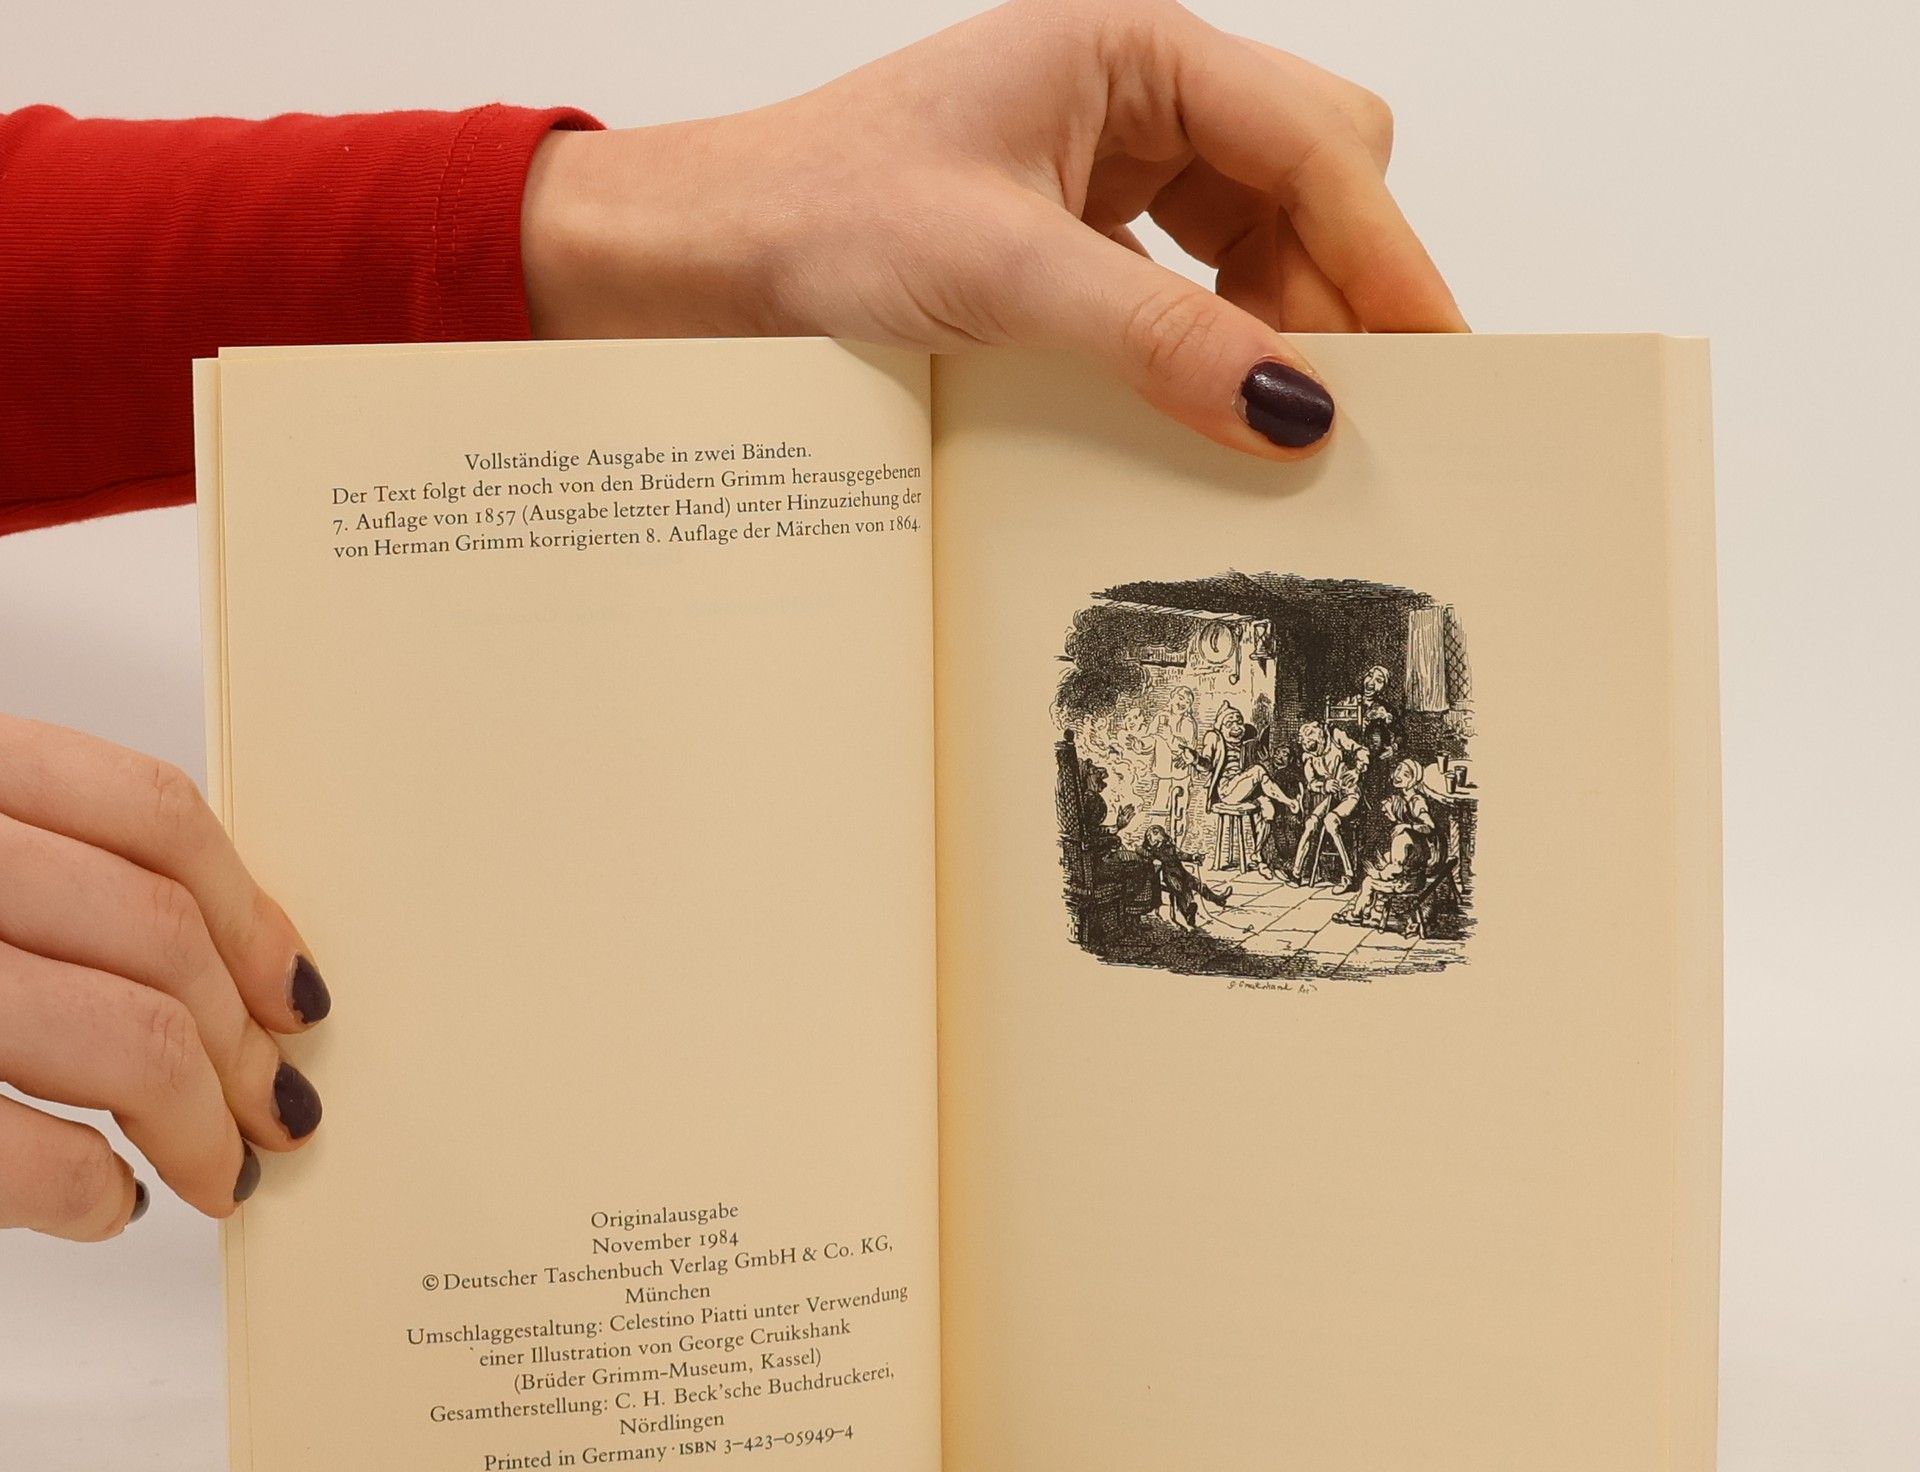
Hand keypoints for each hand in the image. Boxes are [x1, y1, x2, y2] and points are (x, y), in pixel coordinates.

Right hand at [0, 715, 327, 1240]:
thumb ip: (54, 874)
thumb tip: (230, 967)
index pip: (149, 814)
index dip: (251, 914)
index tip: (301, 994)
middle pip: (161, 936)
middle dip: (247, 1043)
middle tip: (282, 1108)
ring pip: (130, 1041)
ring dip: (205, 1126)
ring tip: (221, 1168)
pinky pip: (37, 1159)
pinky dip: (92, 1192)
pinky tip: (107, 1199)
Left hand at [522, 0, 1462, 458]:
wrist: (709, 259)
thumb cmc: (819, 216)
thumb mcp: (1004, 277)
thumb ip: (1161, 339)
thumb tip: (1296, 411)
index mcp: (1134, 49)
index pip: (1318, 145)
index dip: (1385, 258)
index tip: (1434, 364)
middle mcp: (1138, 93)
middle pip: (1313, 184)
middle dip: (1339, 295)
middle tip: (1354, 416)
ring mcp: (1114, 162)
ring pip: (1265, 239)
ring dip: (1279, 330)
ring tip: (1273, 428)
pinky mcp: (1085, 233)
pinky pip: (1198, 284)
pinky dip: (1218, 346)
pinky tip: (1205, 407)